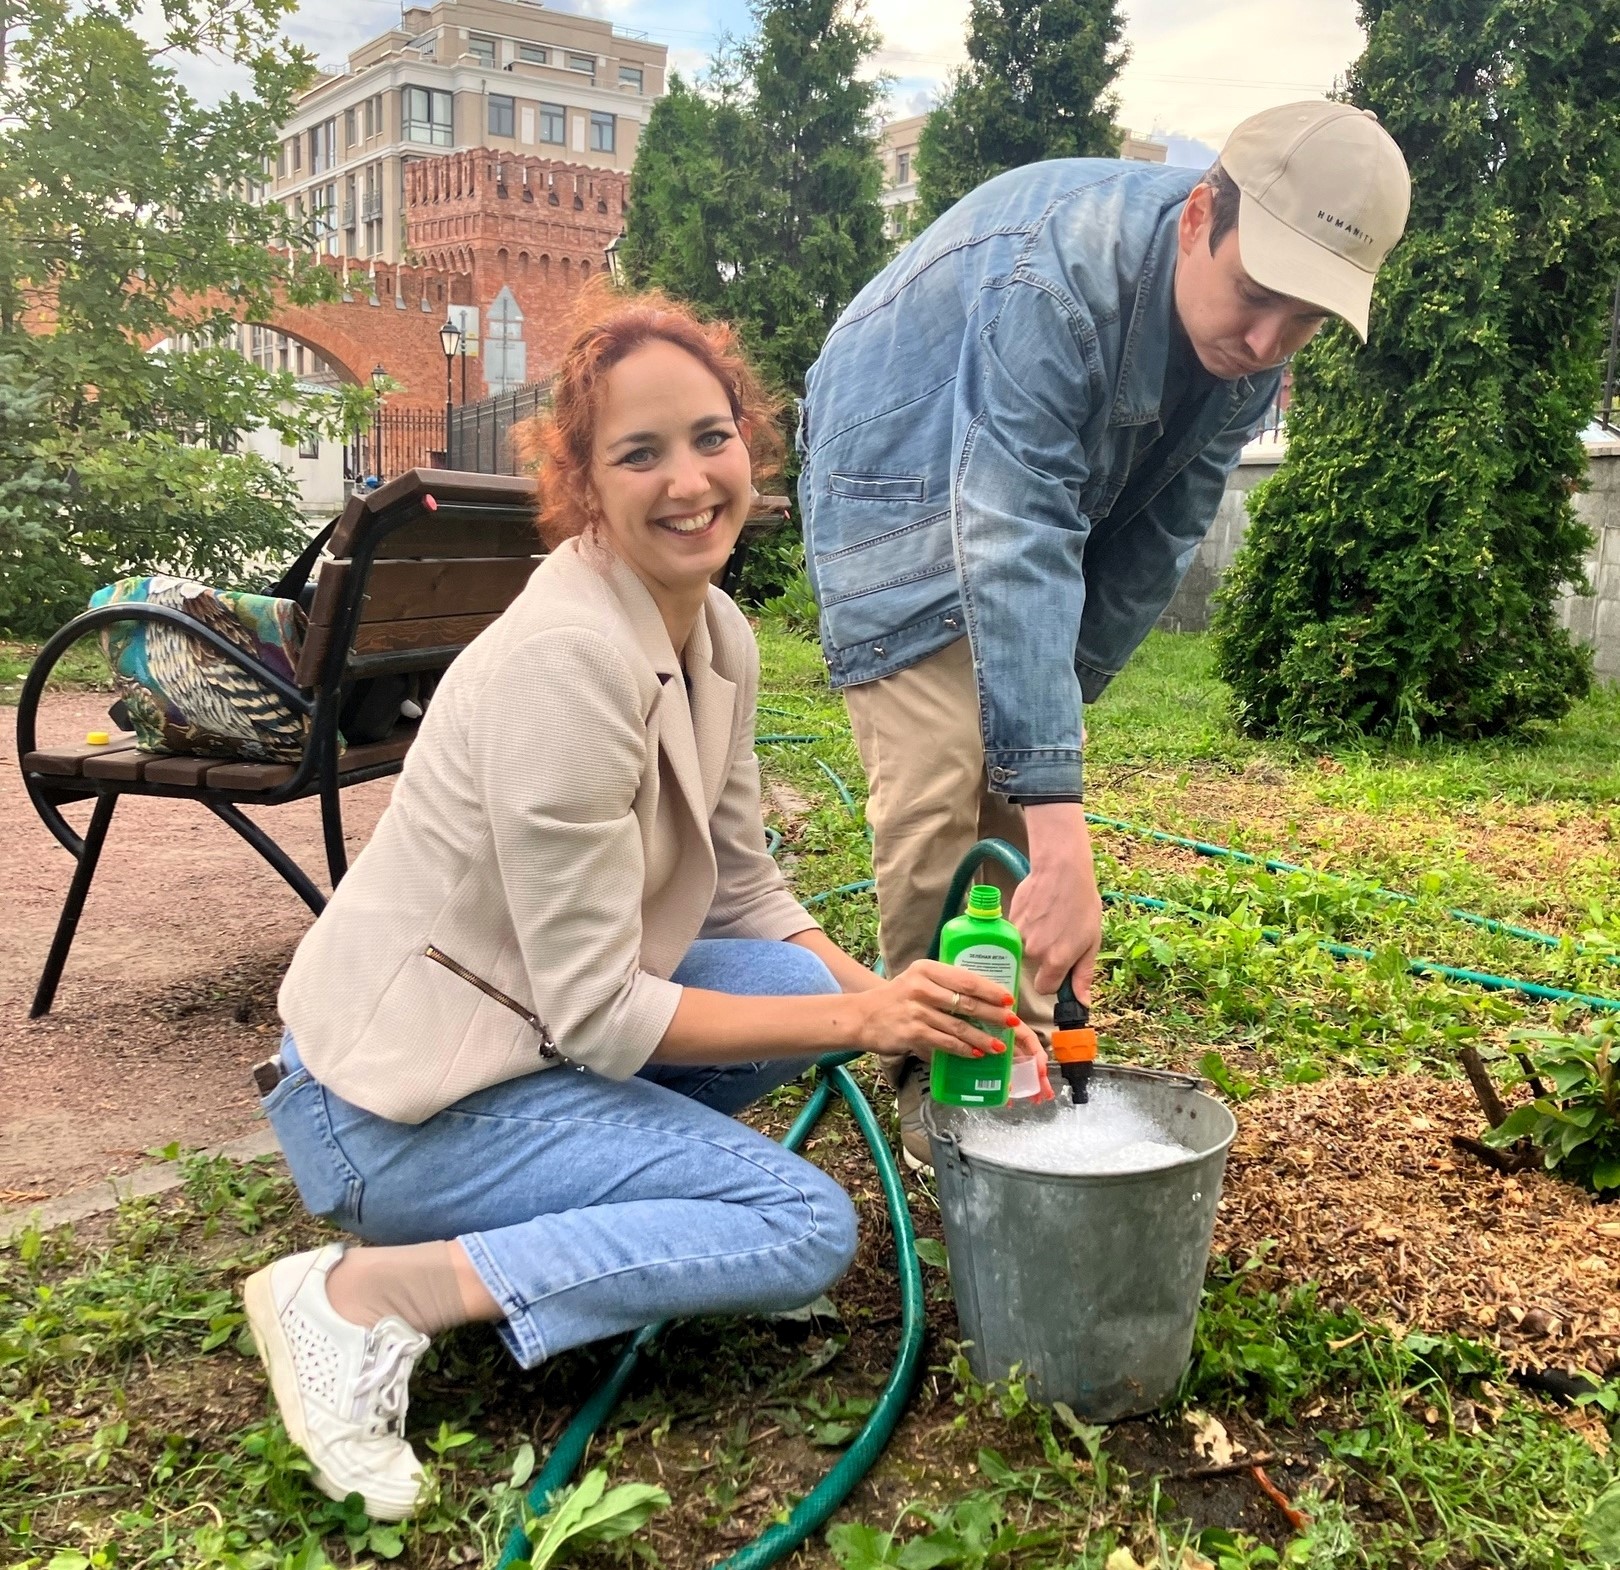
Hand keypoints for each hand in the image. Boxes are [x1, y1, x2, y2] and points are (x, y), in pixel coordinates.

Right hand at [847, 959, 1021, 1059]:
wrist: (864, 1016)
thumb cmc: (898, 998)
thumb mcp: (919, 980)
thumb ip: (945, 984)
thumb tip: (985, 997)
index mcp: (927, 969)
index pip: (965, 978)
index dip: (990, 989)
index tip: (1008, 999)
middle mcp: (921, 987)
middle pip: (966, 1002)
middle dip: (993, 1014)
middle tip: (1012, 1023)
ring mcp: (916, 1011)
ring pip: (958, 1026)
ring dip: (983, 1038)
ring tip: (1000, 1045)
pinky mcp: (912, 1033)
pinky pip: (945, 1042)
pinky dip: (963, 1049)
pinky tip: (976, 1053)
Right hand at [1012, 803, 1103, 997]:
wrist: (1062, 870)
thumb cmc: (1081, 903)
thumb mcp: (1092, 941)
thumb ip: (1084, 975)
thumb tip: (1082, 1003)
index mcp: (1056, 960)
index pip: (1045, 988)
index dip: (1053, 979)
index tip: (1059, 968)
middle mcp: (1034, 952)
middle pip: (1033, 969)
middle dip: (1043, 959)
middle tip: (1057, 935)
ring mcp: (1019, 936)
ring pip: (1022, 951)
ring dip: (1033, 941)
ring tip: (1048, 921)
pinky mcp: (1010, 921)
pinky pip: (1015, 934)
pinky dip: (1025, 927)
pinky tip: (1038, 912)